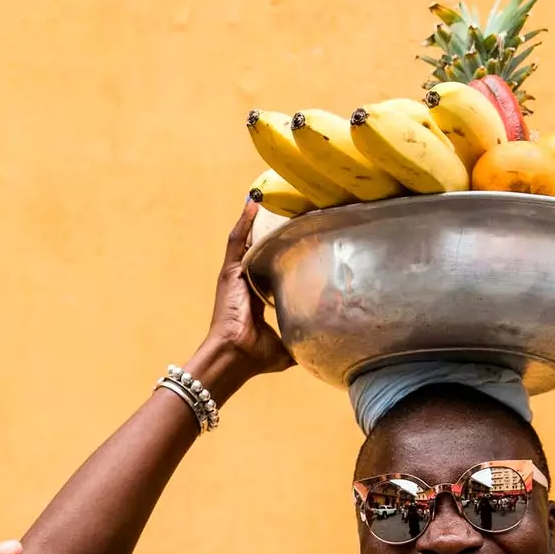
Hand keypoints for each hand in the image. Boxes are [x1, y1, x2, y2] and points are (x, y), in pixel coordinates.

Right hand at [202, 201, 292, 374]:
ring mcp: (235, 276)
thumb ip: (302, 339)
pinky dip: (244, 221)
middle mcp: (245, 283)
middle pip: (259, 249)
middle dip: (270, 230)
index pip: (271, 269)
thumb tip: (325, 344)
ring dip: (256, 219)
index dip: (282, 253)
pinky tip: (253, 203)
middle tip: (287, 209)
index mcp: (256, 299)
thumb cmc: (255, 357)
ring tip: (267, 197)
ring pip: (248, 240)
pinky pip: (237, 241)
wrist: (235, 356)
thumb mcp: (286, 346)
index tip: (299, 238)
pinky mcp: (230, 273)